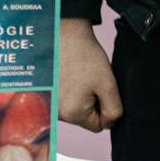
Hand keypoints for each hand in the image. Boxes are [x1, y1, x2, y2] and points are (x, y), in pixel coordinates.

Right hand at [57, 18, 123, 133]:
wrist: (63, 34)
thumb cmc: (85, 56)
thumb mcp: (107, 84)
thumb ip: (113, 109)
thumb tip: (110, 124)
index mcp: (73, 114)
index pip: (98, 126)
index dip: (106, 109)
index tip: (103, 89)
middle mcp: (57, 114)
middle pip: (85, 117)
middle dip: (93, 102)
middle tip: (92, 80)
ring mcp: (50, 104)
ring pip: (75, 108)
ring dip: (81, 95)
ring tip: (80, 74)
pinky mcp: (46, 94)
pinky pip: (65, 99)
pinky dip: (70, 89)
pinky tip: (71, 73)